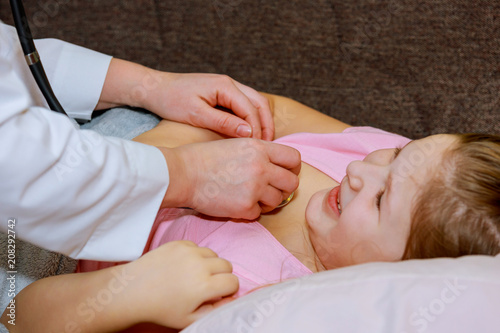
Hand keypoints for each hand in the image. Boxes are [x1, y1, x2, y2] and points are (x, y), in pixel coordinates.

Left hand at [124, 241, 237, 328]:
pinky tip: (182, 266)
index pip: (233, 282)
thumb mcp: (189, 319)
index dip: (228, 290)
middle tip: (206, 285)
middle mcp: (199, 265)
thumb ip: (215, 311)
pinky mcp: (179, 243)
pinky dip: (195, 255)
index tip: (217, 294)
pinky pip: (198, 246)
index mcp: (204, 286)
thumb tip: (231, 299)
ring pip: (213, 254)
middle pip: (227, 265)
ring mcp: (189, 252)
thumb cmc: (161, 308)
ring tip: (194, 275)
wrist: (133, 290)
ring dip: (209, 264)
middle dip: (221, 275)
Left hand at [145, 72, 273, 140]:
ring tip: (262, 142)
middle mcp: (230, 83)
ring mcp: (227, 87)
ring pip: (254, 103)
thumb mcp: (196, 114)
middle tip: (269, 146)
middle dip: (266, 124)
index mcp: (225, 85)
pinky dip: (251, 118)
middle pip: (259, 102)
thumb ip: (223, 123)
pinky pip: (244, 105)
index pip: (251, 109)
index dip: (257, 129)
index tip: (259, 148)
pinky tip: (249, 134)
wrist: (154, 88)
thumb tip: (248, 133)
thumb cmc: (171, 100)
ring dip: (261, 121)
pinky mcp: (222, 94)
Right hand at [159, 138, 300, 218]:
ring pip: (278, 200)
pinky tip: (235, 202)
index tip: (284, 172)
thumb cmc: (205, 158)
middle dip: (284, 187)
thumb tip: (279, 166)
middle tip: (271, 188)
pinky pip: (259, 213)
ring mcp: (254, 189)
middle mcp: (261, 167)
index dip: (292, 167)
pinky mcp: (244, 208)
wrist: (182, 174)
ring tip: (249, 195)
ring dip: (267, 200)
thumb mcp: (237, 143)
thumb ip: (260, 152)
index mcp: (259, 148)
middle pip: (292, 182)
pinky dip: (249, 211)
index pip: (294, 158)